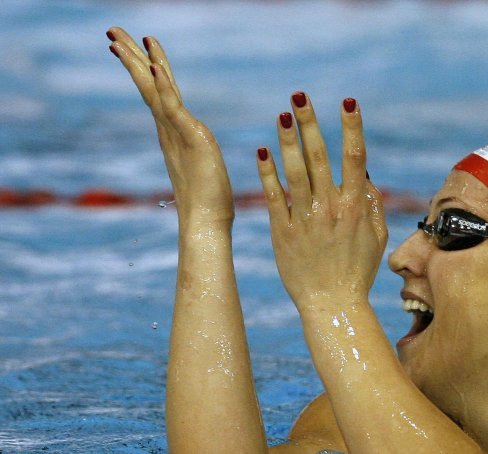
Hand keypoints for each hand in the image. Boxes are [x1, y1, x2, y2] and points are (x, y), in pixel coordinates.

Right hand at [107, 27, 233, 225]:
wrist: (207, 222)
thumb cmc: (209, 201)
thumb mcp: (202, 164)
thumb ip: (195, 150)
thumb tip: (197, 151)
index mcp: (173, 132)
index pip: (156, 92)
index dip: (144, 67)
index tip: (131, 45)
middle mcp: (169, 129)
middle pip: (147, 85)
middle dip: (131, 56)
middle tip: (111, 30)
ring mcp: (177, 132)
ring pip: (154, 91)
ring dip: (139, 63)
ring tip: (123, 39)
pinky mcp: (191, 138)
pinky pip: (173, 107)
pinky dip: (164, 86)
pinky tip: (154, 66)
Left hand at [257, 93, 386, 310]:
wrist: (332, 305)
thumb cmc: (357, 272)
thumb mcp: (376, 238)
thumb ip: (372, 204)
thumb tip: (362, 175)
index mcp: (355, 206)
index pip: (354, 157)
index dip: (351, 127)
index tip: (348, 102)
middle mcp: (330, 207)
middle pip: (319, 156)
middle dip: (310, 123)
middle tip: (300, 96)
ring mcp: (304, 218)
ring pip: (294, 171)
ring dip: (287, 140)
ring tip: (281, 114)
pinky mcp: (282, 231)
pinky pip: (274, 196)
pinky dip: (267, 173)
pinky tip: (262, 151)